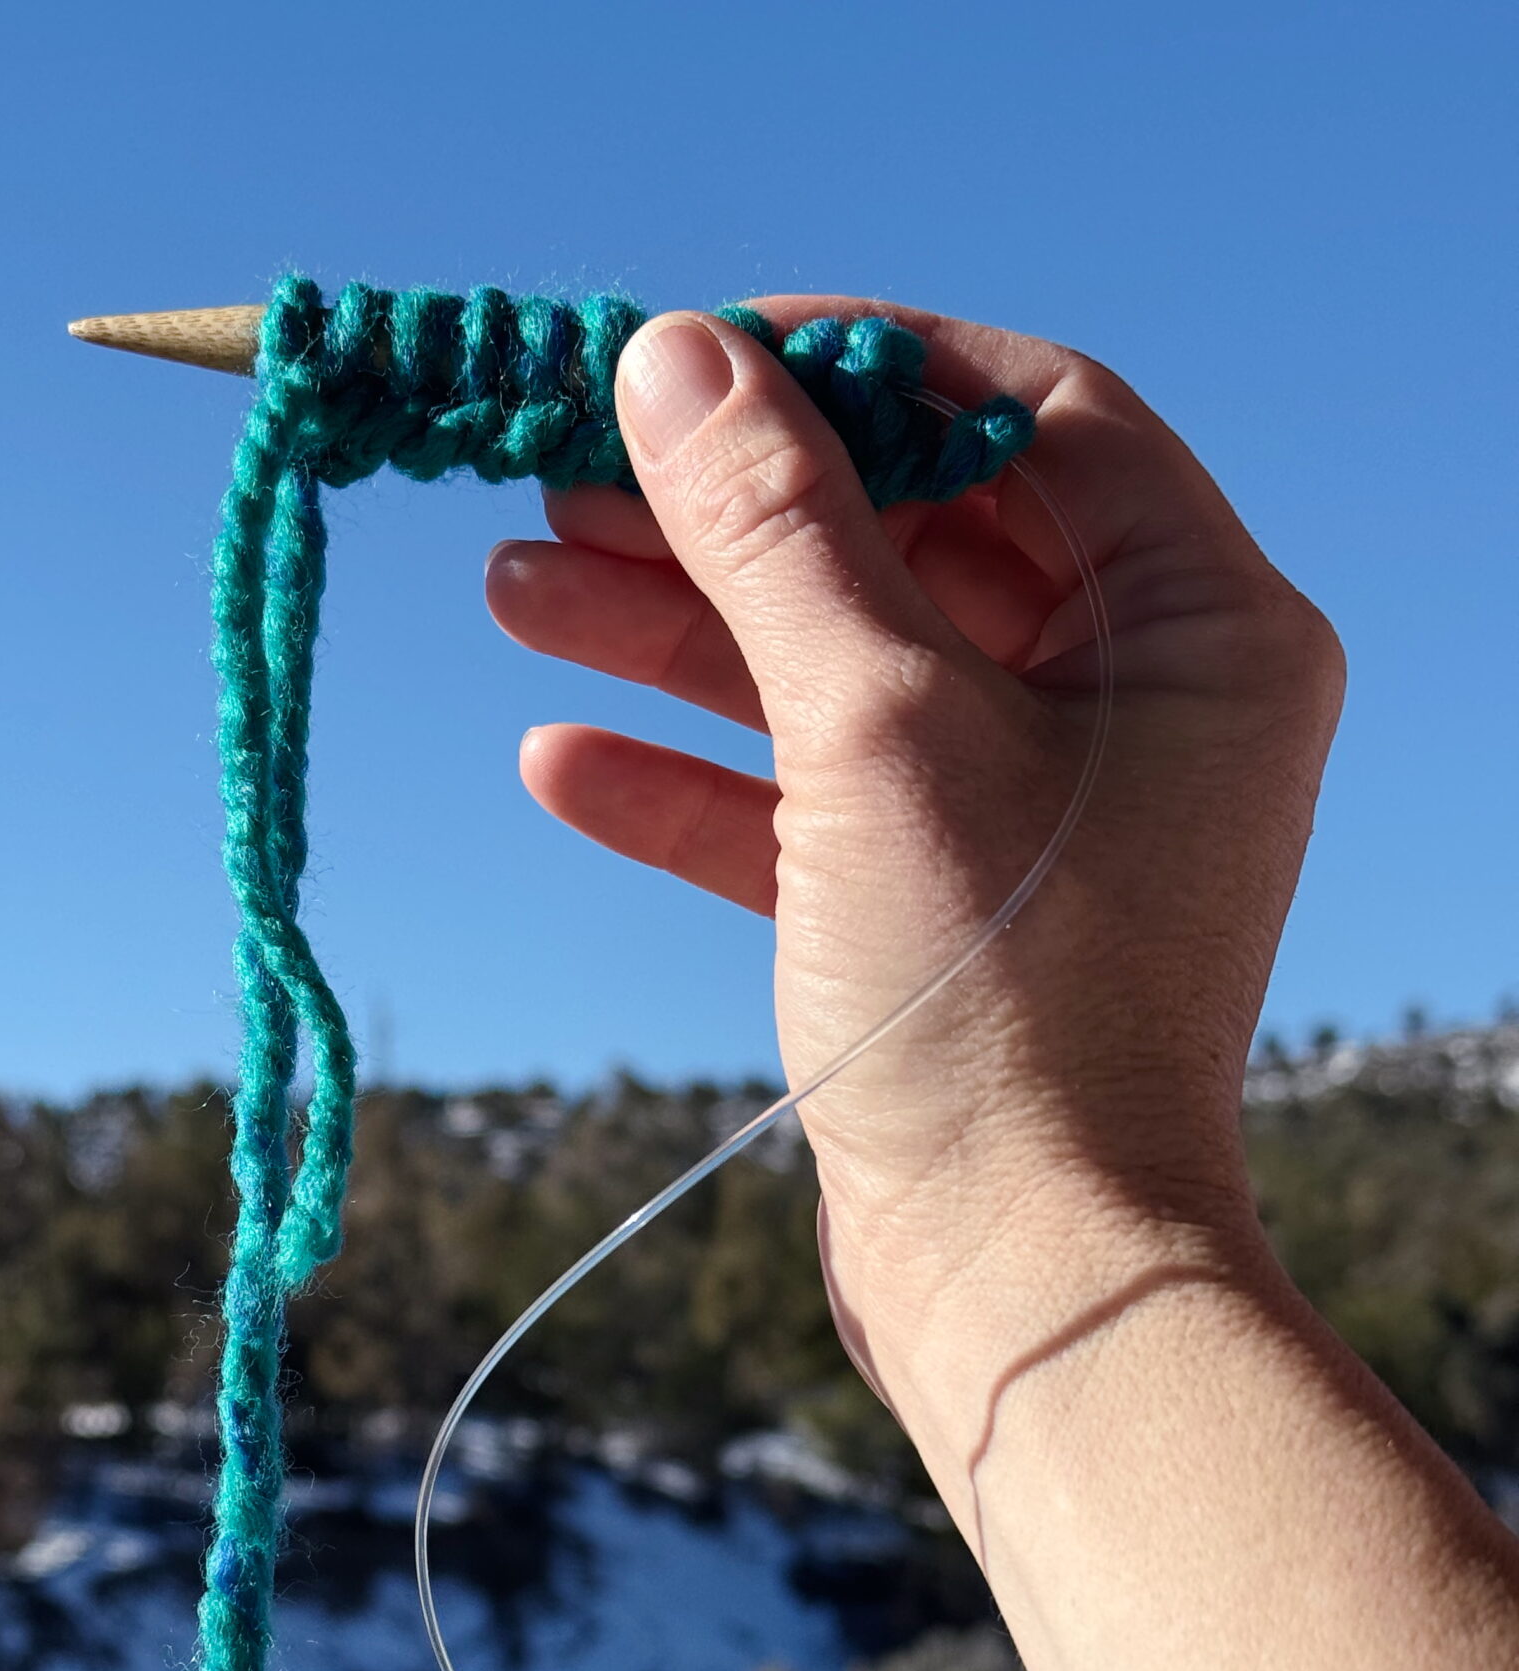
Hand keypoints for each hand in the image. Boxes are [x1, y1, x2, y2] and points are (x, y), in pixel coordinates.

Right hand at [486, 299, 1344, 1421]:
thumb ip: (776, 533)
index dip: (855, 366)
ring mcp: (1037, 814)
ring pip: (839, 675)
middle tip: (560, 472)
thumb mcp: (875, 730)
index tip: (695, 353)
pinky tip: (559, 759)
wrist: (1016, 1279)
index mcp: (1197, 628)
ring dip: (676, 636)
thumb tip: (671, 358)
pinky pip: (811, 805)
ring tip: (512, 586)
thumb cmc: (996, 1007)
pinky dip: (693, 782)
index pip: (1027, 415)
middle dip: (725, 516)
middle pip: (907, 543)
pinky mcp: (944, 912)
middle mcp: (1137, 706)